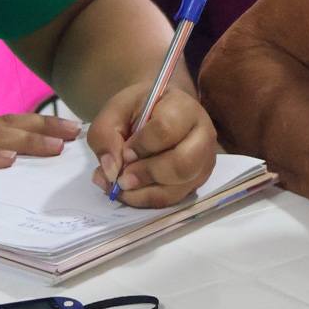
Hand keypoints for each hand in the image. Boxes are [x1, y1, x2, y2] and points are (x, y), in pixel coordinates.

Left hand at [87, 83, 218, 208]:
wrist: (161, 111)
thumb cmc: (139, 108)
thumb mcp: (115, 111)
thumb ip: (105, 135)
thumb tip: (111, 172)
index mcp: (184, 108)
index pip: (167, 130)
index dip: (142, 146)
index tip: (125, 151)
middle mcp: (202, 136)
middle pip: (182, 165)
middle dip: (146, 175)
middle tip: (121, 178)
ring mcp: (203, 162)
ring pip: (178, 188)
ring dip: (143, 192)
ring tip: (121, 185)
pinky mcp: (197, 182)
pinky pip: (173, 199)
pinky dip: (147, 199)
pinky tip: (130, 192)